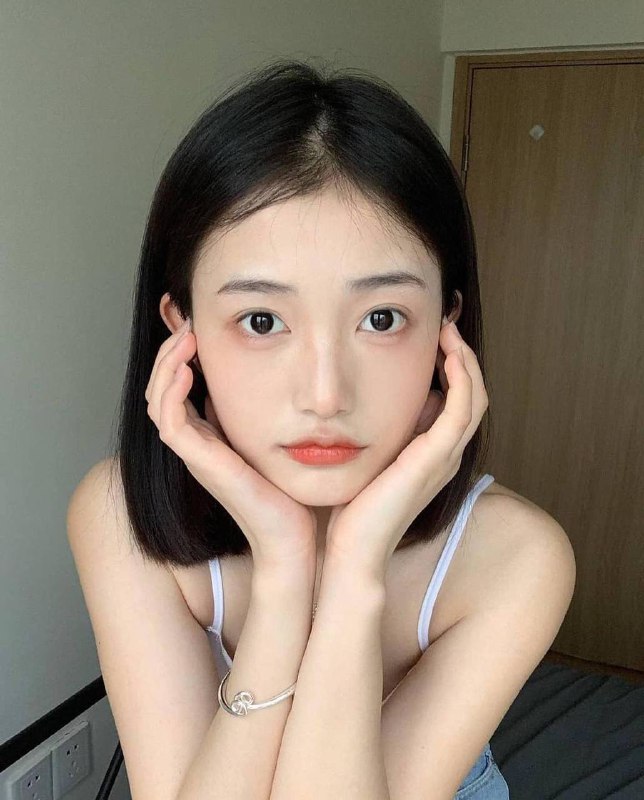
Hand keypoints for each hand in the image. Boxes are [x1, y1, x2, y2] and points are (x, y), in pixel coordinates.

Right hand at [145, 318, 316, 570]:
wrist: (296, 537)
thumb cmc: (294, 491)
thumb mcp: (281, 437)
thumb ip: (273, 411)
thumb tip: (283, 375)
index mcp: (213, 436)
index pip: (180, 387)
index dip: (181, 354)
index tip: (199, 323)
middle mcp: (199, 443)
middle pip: (162, 388)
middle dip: (169, 351)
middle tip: (186, 321)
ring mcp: (196, 454)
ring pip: (157, 400)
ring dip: (165, 364)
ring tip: (184, 335)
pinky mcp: (200, 463)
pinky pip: (169, 421)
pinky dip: (171, 390)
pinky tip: (189, 365)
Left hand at [325, 319, 488, 573]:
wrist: (352, 552)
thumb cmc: (351, 510)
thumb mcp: (366, 459)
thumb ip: (375, 434)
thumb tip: (362, 402)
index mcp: (431, 455)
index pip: (456, 402)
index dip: (452, 367)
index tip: (432, 336)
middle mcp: (445, 455)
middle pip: (472, 394)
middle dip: (462, 356)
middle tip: (446, 323)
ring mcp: (445, 457)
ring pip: (474, 396)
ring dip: (466, 359)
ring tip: (448, 329)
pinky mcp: (436, 458)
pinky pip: (463, 407)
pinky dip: (463, 377)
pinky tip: (448, 353)